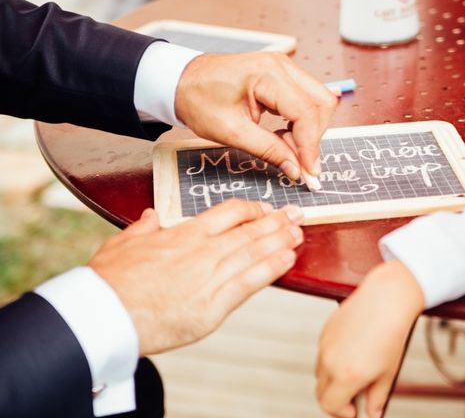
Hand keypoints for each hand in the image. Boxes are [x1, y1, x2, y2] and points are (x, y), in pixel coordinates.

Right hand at [89, 200, 303, 354]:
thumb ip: (143, 228)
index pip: (227, 214)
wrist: (105, 314)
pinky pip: (251, 282)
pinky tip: (288, 259)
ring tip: (299, 233)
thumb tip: (152, 217)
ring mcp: (211, 276)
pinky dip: (272, 268)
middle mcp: (203, 251)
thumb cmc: (110, 282)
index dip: (251, 210)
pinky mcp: (215, 304)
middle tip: (296, 215)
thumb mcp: (121, 244)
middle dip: (276, 222)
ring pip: (254, 252)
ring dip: (280, 241)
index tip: (264, 209)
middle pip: (248, 231)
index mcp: (183, 235)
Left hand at [175, 52, 337, 180]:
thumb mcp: (230, 132)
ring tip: (285, 147)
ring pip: (319, 101)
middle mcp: (282, 66)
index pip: (306, 112)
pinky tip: (284, 135)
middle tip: (297, 162)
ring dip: (310, 130)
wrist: (180, 81)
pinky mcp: (282, 76)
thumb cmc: (198, 100)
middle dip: (314, 137)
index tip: (308, 173)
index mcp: (268, 74)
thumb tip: (297, 169)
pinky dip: (303, 122)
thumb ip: (269, 151)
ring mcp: (284, 68)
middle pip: (321, 103)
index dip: (310, 146)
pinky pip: (307, 99)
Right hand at [316, 260, 424, 417]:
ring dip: (333, 379)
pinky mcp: (324, 331)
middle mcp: (330, 361)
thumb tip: (373, 415)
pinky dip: (333, 360)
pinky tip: (353, 352)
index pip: (329, 405)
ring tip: (356, 371)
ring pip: (320, 373)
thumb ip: (377, 399)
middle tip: (354, 397)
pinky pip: (323, 354)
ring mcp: (325, 345)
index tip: (355, 409)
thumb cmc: (391, 334)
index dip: (341, 412)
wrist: (386, 299)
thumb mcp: (388, 373)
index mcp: (347, 375)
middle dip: (336, 399)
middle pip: (321, 392)